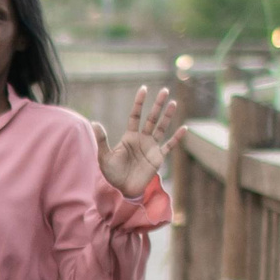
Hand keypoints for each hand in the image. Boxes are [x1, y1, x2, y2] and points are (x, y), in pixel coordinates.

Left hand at [96, 85, 183, 199]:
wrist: (122, 190)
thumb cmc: (112, 173)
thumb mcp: (104, 156)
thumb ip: (102, 140)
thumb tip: (94, 123)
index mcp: (129, 136)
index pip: (136, 115)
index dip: (139, 103)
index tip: (143, 89)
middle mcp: (142, 139)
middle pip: (152, 118)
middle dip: (157, 105)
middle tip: (164, 90)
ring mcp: (151, 147)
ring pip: (162, 128)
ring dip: (168, 116)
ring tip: (173, 102)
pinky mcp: (158, 158)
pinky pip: (169, 145)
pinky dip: (177, 138)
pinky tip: (185, 128)